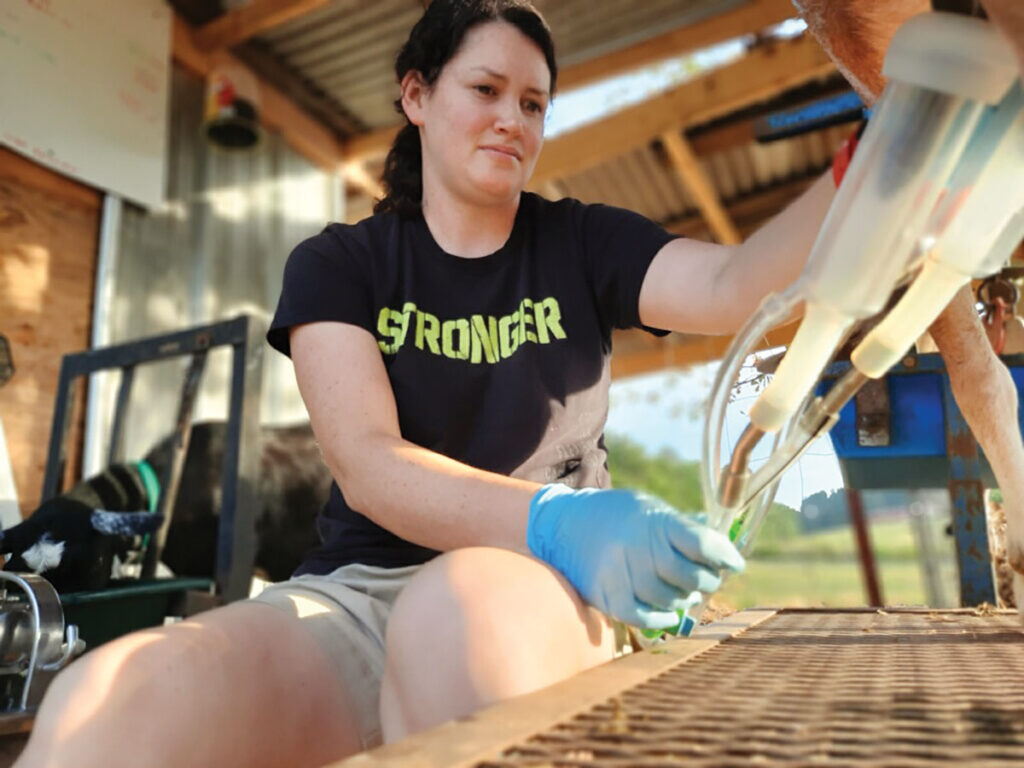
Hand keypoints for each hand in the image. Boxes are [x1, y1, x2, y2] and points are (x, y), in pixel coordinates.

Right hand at [527, 484, 744, 629]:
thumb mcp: (651, 510)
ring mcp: (619, 571)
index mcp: (655, 520)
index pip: (702, 542)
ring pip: (668, 599)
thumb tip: (725, 548)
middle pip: (690, 576)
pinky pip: (641, 616)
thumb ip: (685, 529)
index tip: (734, 564)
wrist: (564, 523)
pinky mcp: (604, 594)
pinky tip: (666, 612)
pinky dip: (660, 618)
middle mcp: (637, 544)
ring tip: (682, 592)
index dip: (725, 556)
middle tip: (708, 580)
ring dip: (683, 600)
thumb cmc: (619, 517)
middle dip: (708, 581)